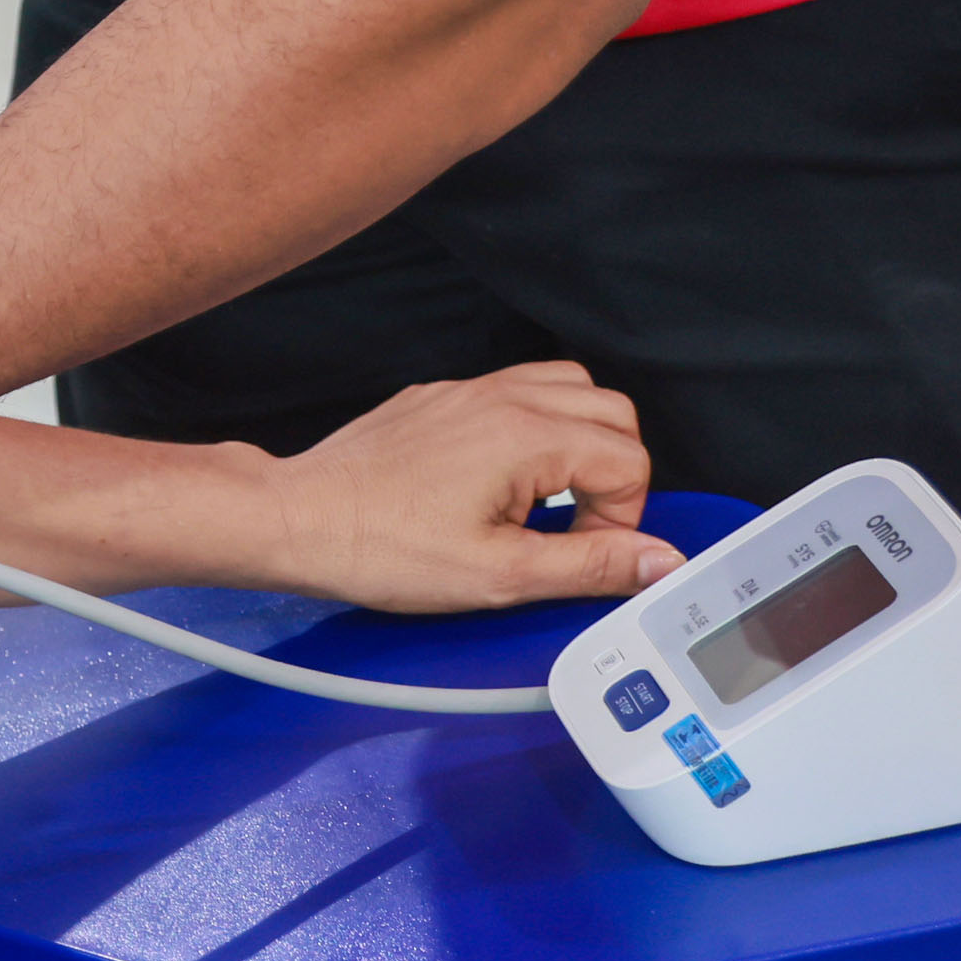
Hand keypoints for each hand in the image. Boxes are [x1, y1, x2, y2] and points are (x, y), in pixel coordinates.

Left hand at [270, 362, 677, 612]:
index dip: (621, 515)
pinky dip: (533, 425)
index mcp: (527, 435)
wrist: (300, 519)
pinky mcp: (440, 399)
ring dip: (579, 439)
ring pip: (567, 387)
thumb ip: (591, 564)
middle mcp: (502, 398)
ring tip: (547, 497)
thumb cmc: (383, 548)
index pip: (630, 458)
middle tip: (575, 524)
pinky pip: (514, 389)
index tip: (581, 549)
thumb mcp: (500, 574)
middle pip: (612, 410)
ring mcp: (468, 391)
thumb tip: (659, 560)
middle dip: (613, 471)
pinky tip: (503, 478)